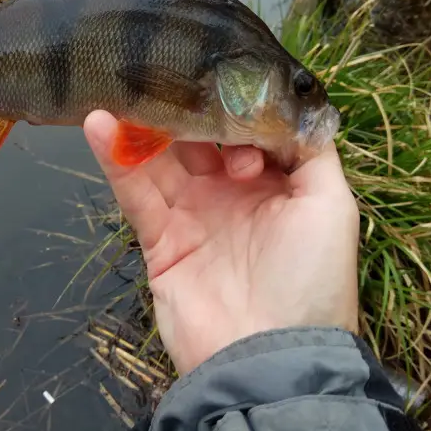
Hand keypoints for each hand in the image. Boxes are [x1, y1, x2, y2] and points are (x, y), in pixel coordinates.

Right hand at [83, 110, 359, 374]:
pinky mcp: (159, 238)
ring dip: (144, 123)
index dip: (239, 108)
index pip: (248, 129)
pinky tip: (99, 122)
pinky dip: (115, 157)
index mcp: (276, 184)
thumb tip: (294, 106)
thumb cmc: (310, 279)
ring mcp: (194, 214)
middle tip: (167, 73)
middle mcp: (233, 194)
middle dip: (187, 108)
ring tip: (124, 83)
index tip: (226, 89)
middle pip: (202, 139)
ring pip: (163, 158)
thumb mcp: (331, 205)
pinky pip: (135, 191)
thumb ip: (312, 150)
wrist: (265, 356)